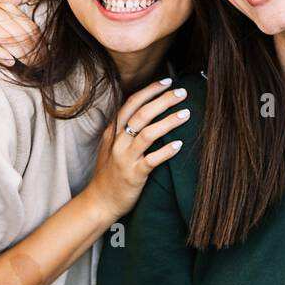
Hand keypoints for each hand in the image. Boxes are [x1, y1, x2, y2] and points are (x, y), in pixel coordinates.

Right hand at [0, 0, 43, 65]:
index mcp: (6, 7)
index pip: (30, 28)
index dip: (40, 44)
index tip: (47, 57)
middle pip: (22, 35)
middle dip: (34, 52)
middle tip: (41, 65)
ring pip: (8, 40)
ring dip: (22, 55)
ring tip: (30, 66)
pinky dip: (1, 54)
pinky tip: (10, 62)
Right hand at [85, 78, 188, 222]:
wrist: (98, 202)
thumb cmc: (109, 173)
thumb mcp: (111, 146)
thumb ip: (124, 129)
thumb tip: (147, 110)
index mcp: (113, 132)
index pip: (131, 104)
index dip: (149, 91)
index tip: (167, 81)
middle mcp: (118, 142)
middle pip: (141, 114)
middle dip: (163, 100)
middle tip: (182, 93)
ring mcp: (125, 158)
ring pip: (147, 134)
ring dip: (168, 122)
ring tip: (186, 114)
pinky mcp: (134, 175)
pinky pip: (152, 160)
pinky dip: (166, 151)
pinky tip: (179, 145)